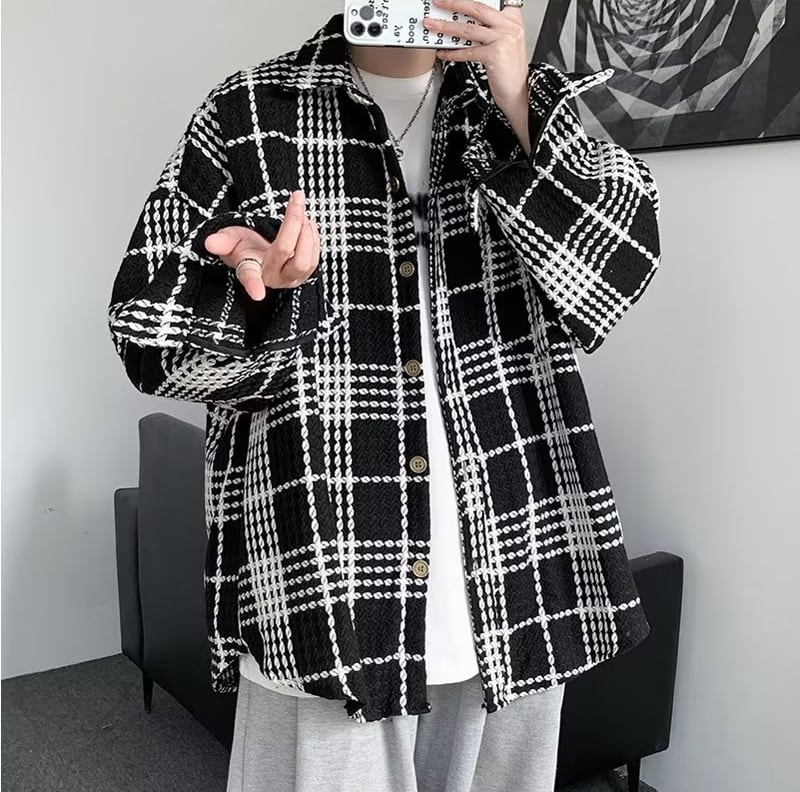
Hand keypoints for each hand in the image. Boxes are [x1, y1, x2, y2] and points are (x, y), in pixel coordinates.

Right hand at [203, 189, 319, 301]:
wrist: (259, 252)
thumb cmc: (243, 245)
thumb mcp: (230, 239)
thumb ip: (222, 241)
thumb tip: (210, 243)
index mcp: (250, 269)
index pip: (250, 276)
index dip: (253, 285)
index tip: (257, 295)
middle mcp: (271, 278)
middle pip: (289, 254)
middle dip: (295, 223)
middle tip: (296, 197)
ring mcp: (290, 279)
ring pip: (306, 260)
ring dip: (307, 231)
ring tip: (301, 210)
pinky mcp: (304, 276)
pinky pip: (315, 259)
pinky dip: (314, 238)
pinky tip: (307, 224)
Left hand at [424, 0, 530, 153]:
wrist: (519, 91)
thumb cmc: (509, 70)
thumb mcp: (503, 43)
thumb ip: (488, 30)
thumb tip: (463, 22)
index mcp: (512, 18)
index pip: (486, 4)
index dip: (467, 2)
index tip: (452, 1)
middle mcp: (509, 25)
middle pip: (477, 8)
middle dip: (454, 3)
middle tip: (439, 2)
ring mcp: (503, 39)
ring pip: (468, 29)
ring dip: (446, 27)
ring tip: (432, 25)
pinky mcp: (495, 54)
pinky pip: (468, 51)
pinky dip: (453, 53)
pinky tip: (443, 52)